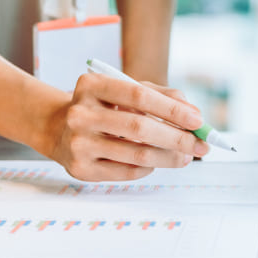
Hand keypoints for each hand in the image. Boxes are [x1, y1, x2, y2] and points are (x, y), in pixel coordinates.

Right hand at [47, 72, 209, 180]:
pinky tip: (157, 161)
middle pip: (139, 128)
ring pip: (136, 155)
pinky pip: (126, 172)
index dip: (172, 109)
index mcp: (92, 85)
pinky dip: (149, 168)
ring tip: (187, 155)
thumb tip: (194, 114)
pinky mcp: (79, 169)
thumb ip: (160, 96)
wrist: (57, 128)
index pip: (139, 96)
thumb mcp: (125, 90)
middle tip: (201, 144)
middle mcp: (80, 113)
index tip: (198, 120)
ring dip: (169, 157)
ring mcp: (77, 143)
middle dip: (177, 138)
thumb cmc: (101, 107)